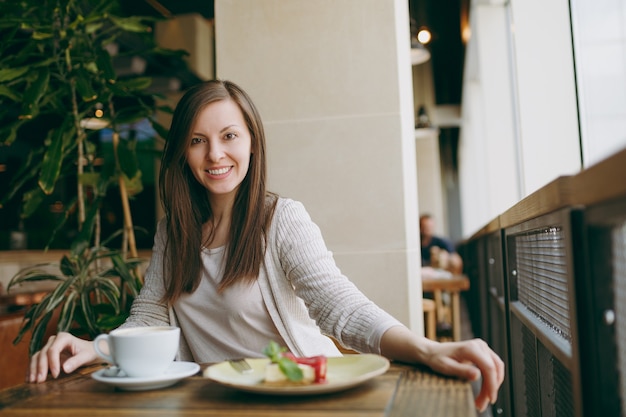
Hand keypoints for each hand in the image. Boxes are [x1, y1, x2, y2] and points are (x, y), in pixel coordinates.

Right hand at [29, 332, 97, 382]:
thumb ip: (76, 361)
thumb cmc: (90, 352)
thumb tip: (64, 368)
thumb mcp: (86, 356)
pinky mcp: (46, 355)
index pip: (53, 350)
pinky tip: (29, 379)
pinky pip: (36, 361)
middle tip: (40, 381)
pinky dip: (32, 369)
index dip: (52, 363)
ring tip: (32, 381)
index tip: (56, 375)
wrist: (90, 351)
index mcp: (64, 337)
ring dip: (33, 369)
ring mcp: (49, 347)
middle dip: (41, 368)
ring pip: (37, 357)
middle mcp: (54, 340)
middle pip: (43, 353)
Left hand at [380, 327, 504, 411]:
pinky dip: (491, 380)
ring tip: (483, 400)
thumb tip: (477, 375)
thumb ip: (461, 370)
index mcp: (471, 348)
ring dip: (492, 386)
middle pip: (494, 369)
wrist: (433, 352)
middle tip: (483, 404)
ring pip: (496, 369)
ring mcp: (482, 348)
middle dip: (491, 388)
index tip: (490, 399)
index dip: (492, 384)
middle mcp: (479, 345)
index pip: (489, 367)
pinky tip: (484, 391)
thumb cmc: (437, 359)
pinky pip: (493, 368)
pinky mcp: (483, 353)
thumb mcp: (446, 367)